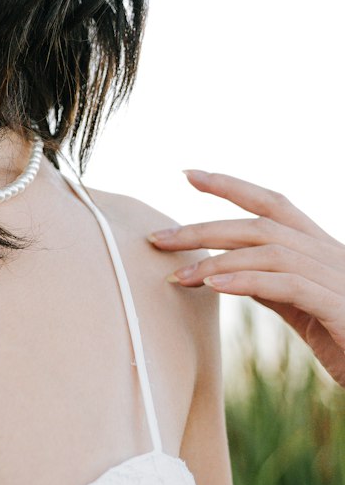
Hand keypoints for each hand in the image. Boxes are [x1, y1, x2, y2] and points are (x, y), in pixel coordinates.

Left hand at [149, 170, 344, 388]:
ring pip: (270, 251)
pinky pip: (287, 285)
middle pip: (261, 225)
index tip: (188, 174)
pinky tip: (215, 285)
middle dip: (205, 227)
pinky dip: (247, 281)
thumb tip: (230, 270)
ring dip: (218, 260)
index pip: (274, 204)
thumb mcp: (304, 309)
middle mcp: (332, 255)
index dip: (232, 186)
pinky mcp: (340, 307)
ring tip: (179, 275)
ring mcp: (339, 278)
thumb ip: (274, 286)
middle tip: (158, 238)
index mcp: (322, 250)